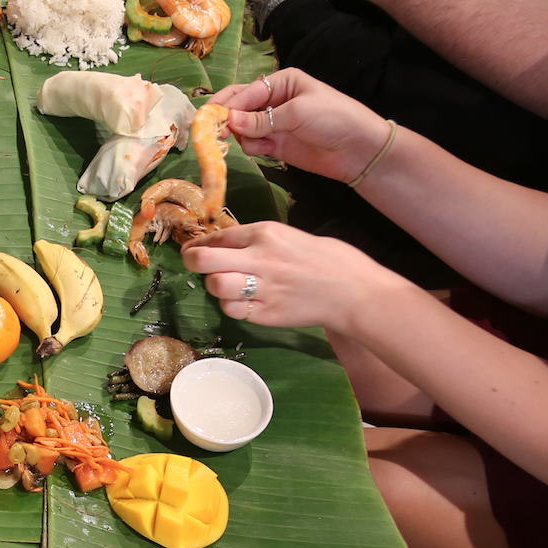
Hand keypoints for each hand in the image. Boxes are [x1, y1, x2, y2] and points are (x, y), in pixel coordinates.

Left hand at [180, 219, 410, 331]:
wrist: (354, 292)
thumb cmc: (330, 260)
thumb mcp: (293, 236)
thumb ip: (260, 240)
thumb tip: (229, 245)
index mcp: (267, 233)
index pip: (219, 236)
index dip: (201, 243)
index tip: (194, 247)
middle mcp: (260, 258)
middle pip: (205, 260)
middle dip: (192, 261)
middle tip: (193, 264)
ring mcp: (262, 288)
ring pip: (215, 286)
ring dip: (214, 286)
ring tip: (226, 285)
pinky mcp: (266, 314)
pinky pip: (233, 310)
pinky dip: (231, 306)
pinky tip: (243, 302)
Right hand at [209, 67, 393, 183]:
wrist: (357, 149)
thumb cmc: (333, 118)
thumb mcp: (298, 113)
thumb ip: (262, 119)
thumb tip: (230, 122)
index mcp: (281, 82)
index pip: (245, 92)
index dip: (228, 106)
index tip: (214, 122)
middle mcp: (273, 100)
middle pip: (238, 107)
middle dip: (226, 119)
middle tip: (215, 134)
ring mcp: (273, 123)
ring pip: (242, 129)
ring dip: (243, 137)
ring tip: (258, 144)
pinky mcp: (275, 145)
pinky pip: (253, 145)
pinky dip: (254, 148)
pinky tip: (268, 151)